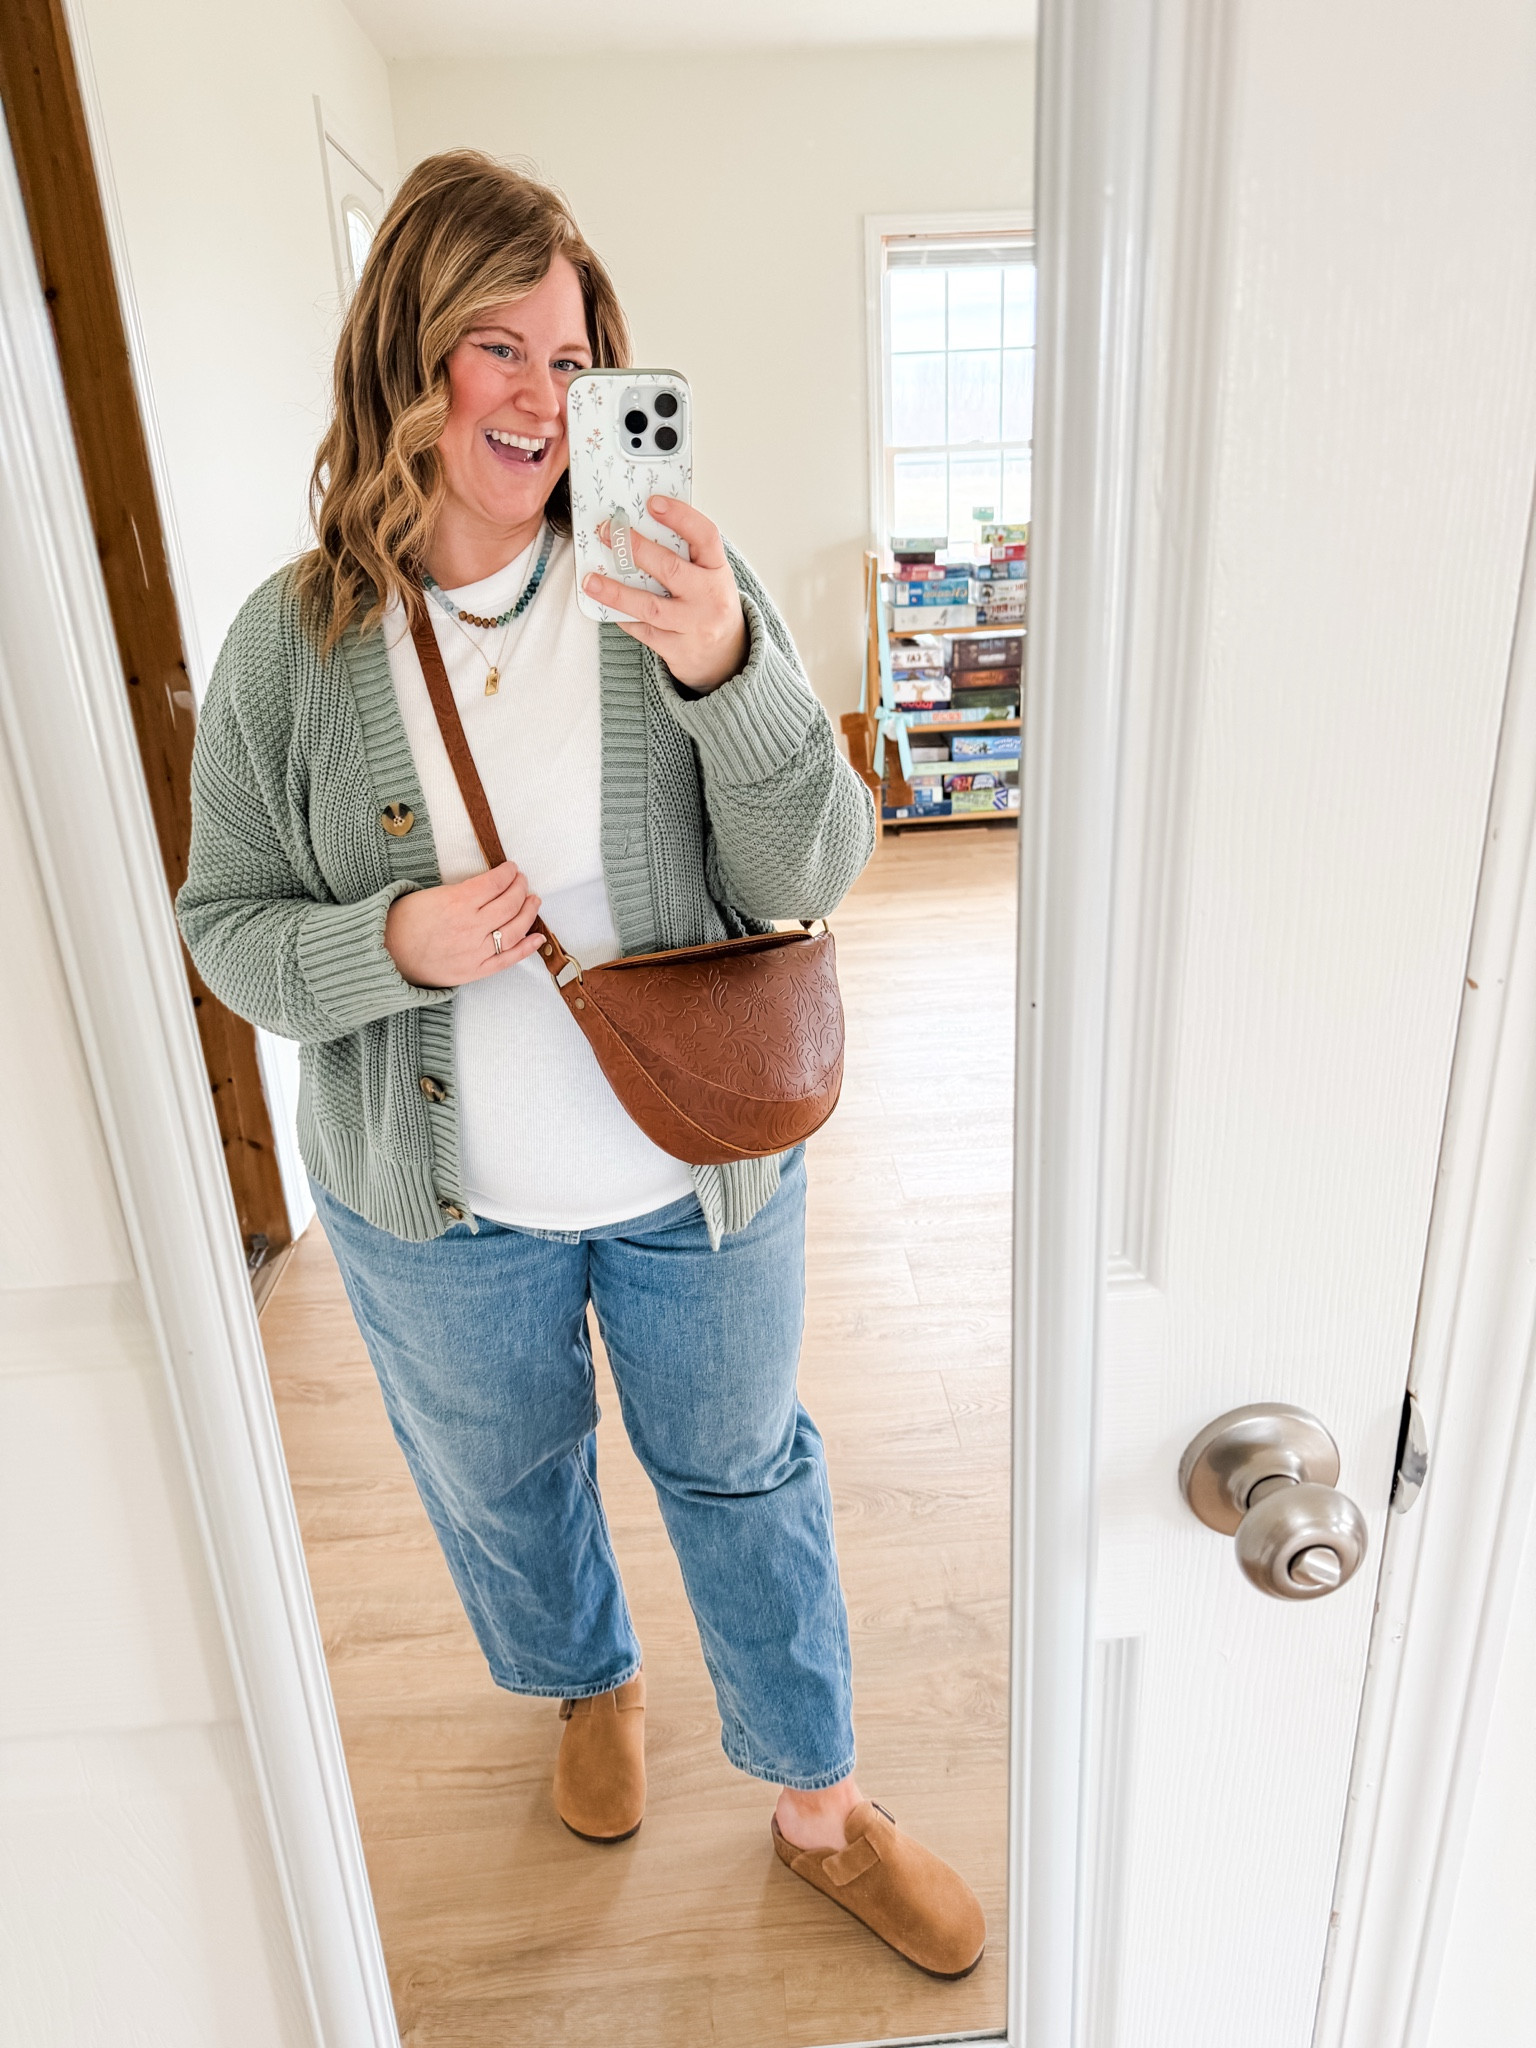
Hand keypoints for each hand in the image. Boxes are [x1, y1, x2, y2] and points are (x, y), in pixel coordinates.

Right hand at [384, 862, 541, 987]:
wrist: (386, 956)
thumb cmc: (403, 922)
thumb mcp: (430, 894)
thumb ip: (462, 891)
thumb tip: (489, 885)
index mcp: (457, 903)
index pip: (495, 883)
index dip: (508, 873)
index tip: (512, 868)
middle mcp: (470, 926)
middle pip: (509, 903)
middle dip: (520, 888)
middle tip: (523, 881)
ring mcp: (476, 950)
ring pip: (514, 929)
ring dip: (529, 912)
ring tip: (533, 901)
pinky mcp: (476, 970)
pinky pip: (508, 959)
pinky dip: (527, 948)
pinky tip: (538, 937)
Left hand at [583, 497, 748, 691]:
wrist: (727, 657)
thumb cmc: (709, 605)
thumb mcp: (709, 577)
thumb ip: (684, 556)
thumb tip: (639, 528)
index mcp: (719, 571)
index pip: (706, 536)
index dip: (681, 516)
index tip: (653, 502)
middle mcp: (711, 598)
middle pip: (671, 569)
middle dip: (635, 548)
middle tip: (608, 532)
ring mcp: (695, 626)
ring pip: (650, 606)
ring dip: (617, 592)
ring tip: (591, 580)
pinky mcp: (678, 650)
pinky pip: (644, 631)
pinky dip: (623, 617)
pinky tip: (606, 606)